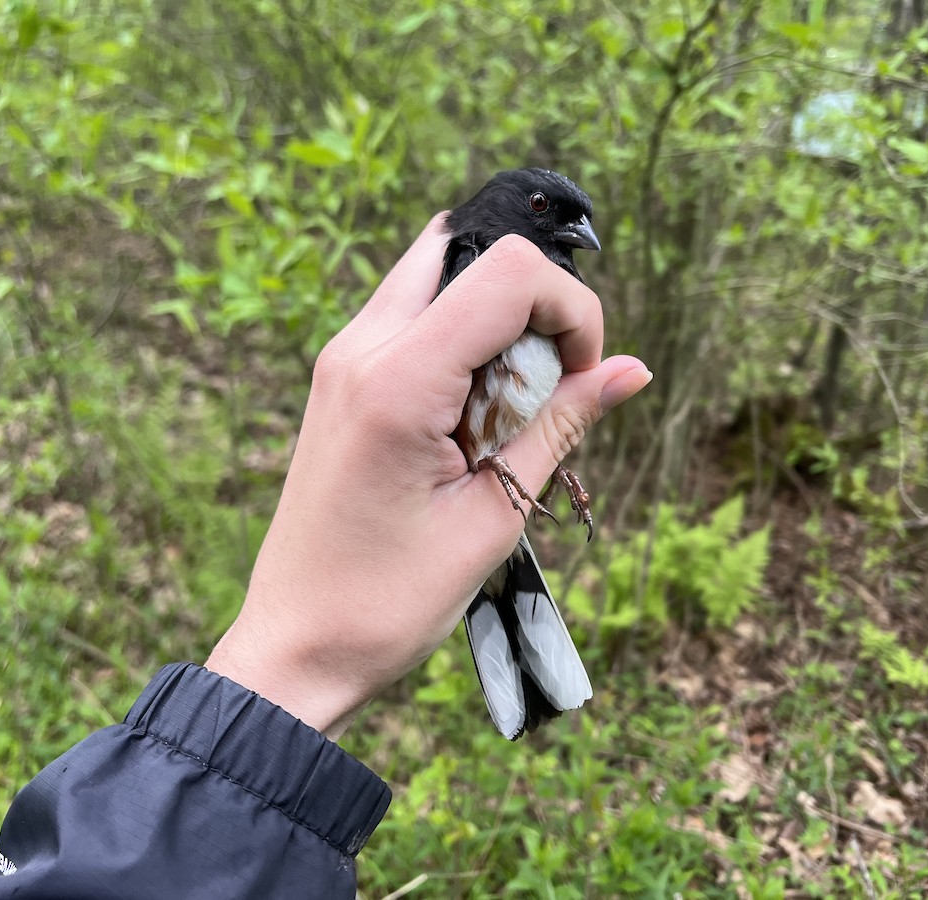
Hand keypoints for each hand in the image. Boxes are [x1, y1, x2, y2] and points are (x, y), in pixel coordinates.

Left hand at [204, 214, 651, 738]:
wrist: (295, 646)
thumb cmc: (388, 602)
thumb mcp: (493, 517)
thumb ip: (561, 426)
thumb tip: (632, 368)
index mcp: (397, 382)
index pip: (509, 271)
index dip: (571, 309)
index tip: (582, 378)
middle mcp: (358, 349)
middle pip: (468, 249)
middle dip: (531, 302)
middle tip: (544, 387)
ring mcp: (341, 357)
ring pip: (438, 273)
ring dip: (494, 319)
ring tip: (504, 410)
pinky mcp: (340, 376)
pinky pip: (412, 314)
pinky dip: (460, 338)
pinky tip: (470, 416)